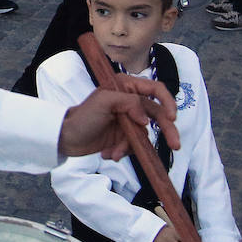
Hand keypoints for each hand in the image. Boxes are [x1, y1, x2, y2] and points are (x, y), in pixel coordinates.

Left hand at [58, 73, 178, 161]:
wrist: (66, 138)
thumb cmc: (82, 116)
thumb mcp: (104, 102)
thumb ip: (128, 103)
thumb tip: (146, 119)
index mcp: (127, 87)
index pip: (155, 89)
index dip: (167, 102)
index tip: (171, 117)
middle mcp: (130, 103)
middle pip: (157, 115)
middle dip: (166, 130)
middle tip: (175, 144)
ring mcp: (128, 121)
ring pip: (144, 135)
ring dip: (130, 146)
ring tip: (114, 153)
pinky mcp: (124, 137)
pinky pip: (134, 146)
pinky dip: (123, 151)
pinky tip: (109, 153)